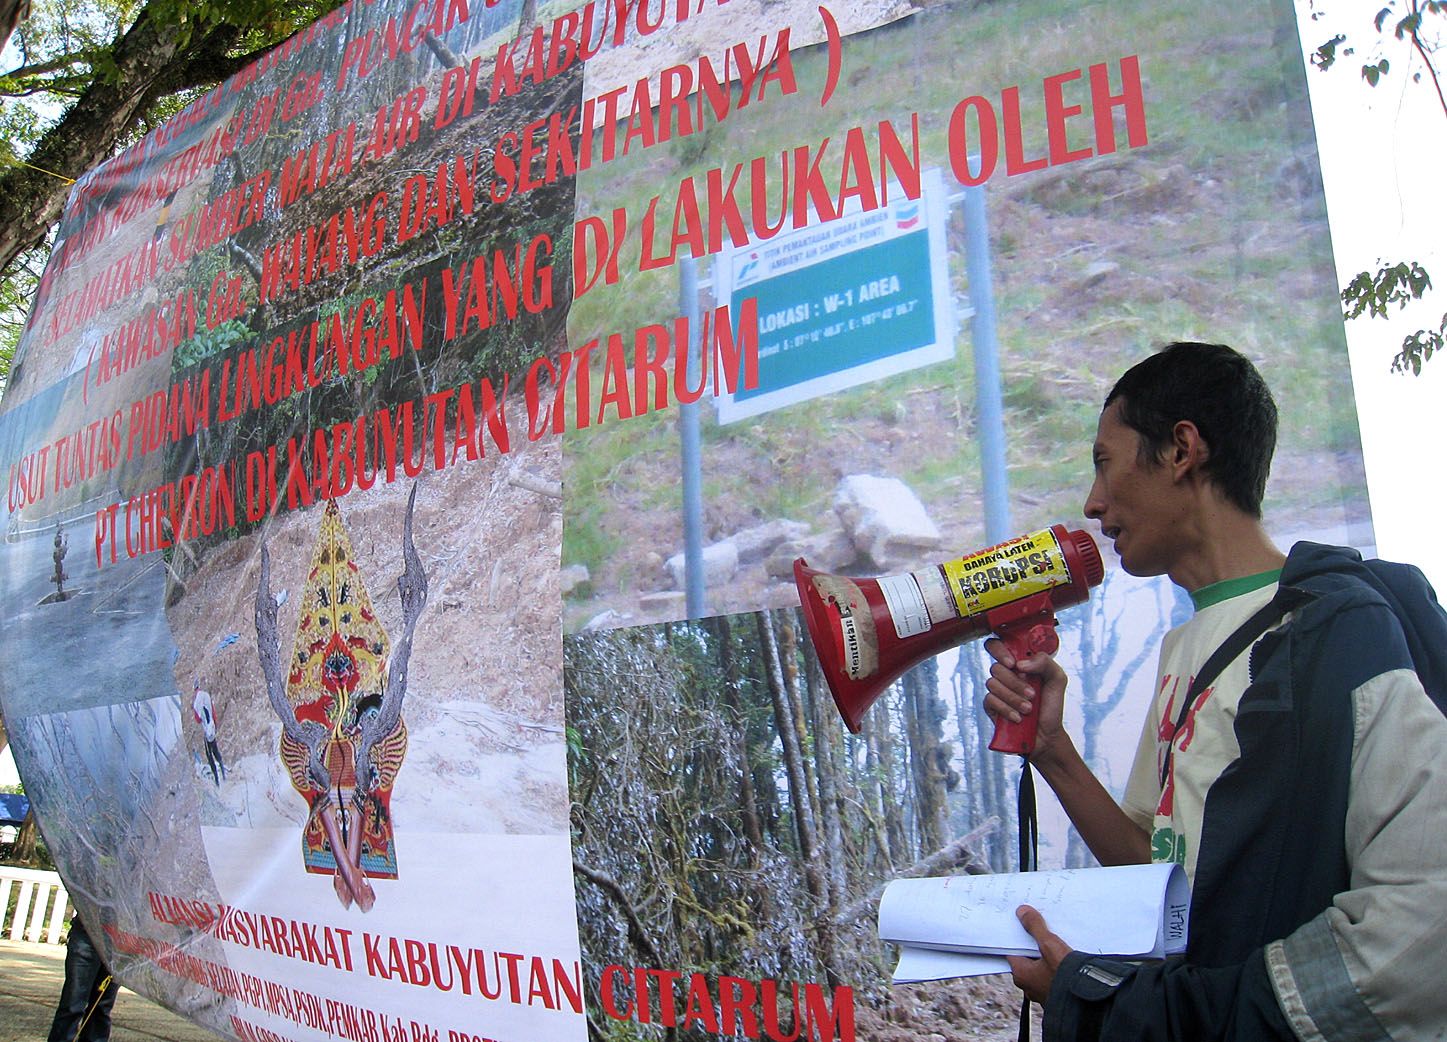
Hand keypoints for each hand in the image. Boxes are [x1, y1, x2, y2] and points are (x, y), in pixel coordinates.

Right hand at [982, 638, 1068, 761]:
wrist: (1047, 734)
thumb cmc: (1051, 706)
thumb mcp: (1057, 679)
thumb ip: (1045, 662)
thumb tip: (1021, 663)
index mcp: (1019, 663)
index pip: (998, 646)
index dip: (1000, 651)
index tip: (1014, 664)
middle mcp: (1006, 674)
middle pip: (996, 667)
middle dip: (1015, 683)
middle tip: (1032, 694)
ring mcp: (997, 690)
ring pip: (992, 684)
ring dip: (1014, 698)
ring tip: (1028, 709)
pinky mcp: (991, 706)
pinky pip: (990, 700)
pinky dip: (1006, 709)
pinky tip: (1018, 717)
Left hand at [1007, 905, 1072, 1003]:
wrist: (1089, 1001)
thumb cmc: (1066, 977)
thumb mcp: (1049, 945)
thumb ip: (1035, 927)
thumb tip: (1022, 912)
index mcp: (1021, 974)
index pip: (1012, 949)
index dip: (1017, 935)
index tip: (1022, 923)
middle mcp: (1029, 985)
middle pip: (1028, 957)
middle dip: (1034, 944)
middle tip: (1040, 928)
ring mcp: (1043, 991)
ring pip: (1041, 966)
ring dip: (1047, 954)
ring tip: (1055, 940)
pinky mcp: (1057, 994)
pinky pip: (1053, 975)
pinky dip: (1056, 965)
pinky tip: (1066, 956)